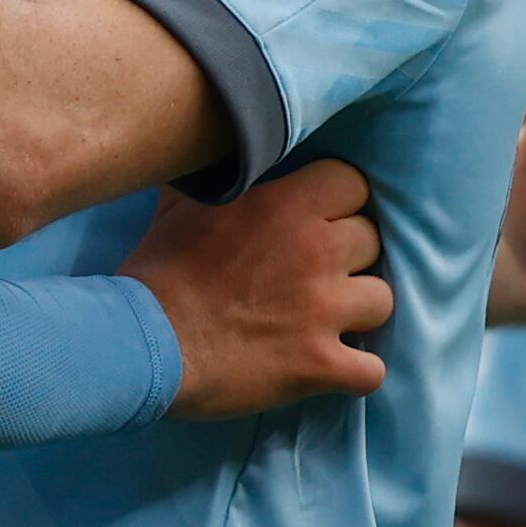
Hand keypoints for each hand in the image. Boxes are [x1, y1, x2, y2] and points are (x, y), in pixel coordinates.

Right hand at [122, 158, 391, 418]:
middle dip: (347, 256)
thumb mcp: (176, 206)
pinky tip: (327, 366)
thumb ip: (213, 178)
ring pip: (382, 300)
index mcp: (282, 204)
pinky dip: (353, 371)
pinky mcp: (323, 364)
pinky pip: (372, 369)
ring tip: (322, 320)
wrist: (142, 341)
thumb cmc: (155, 272)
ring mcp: (324, 310)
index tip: (315, 219)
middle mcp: (315, 251)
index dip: (336, 202)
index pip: (352, 183)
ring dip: (356, 311)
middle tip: (312, 272)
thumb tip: (217, 155)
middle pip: (372, 240)